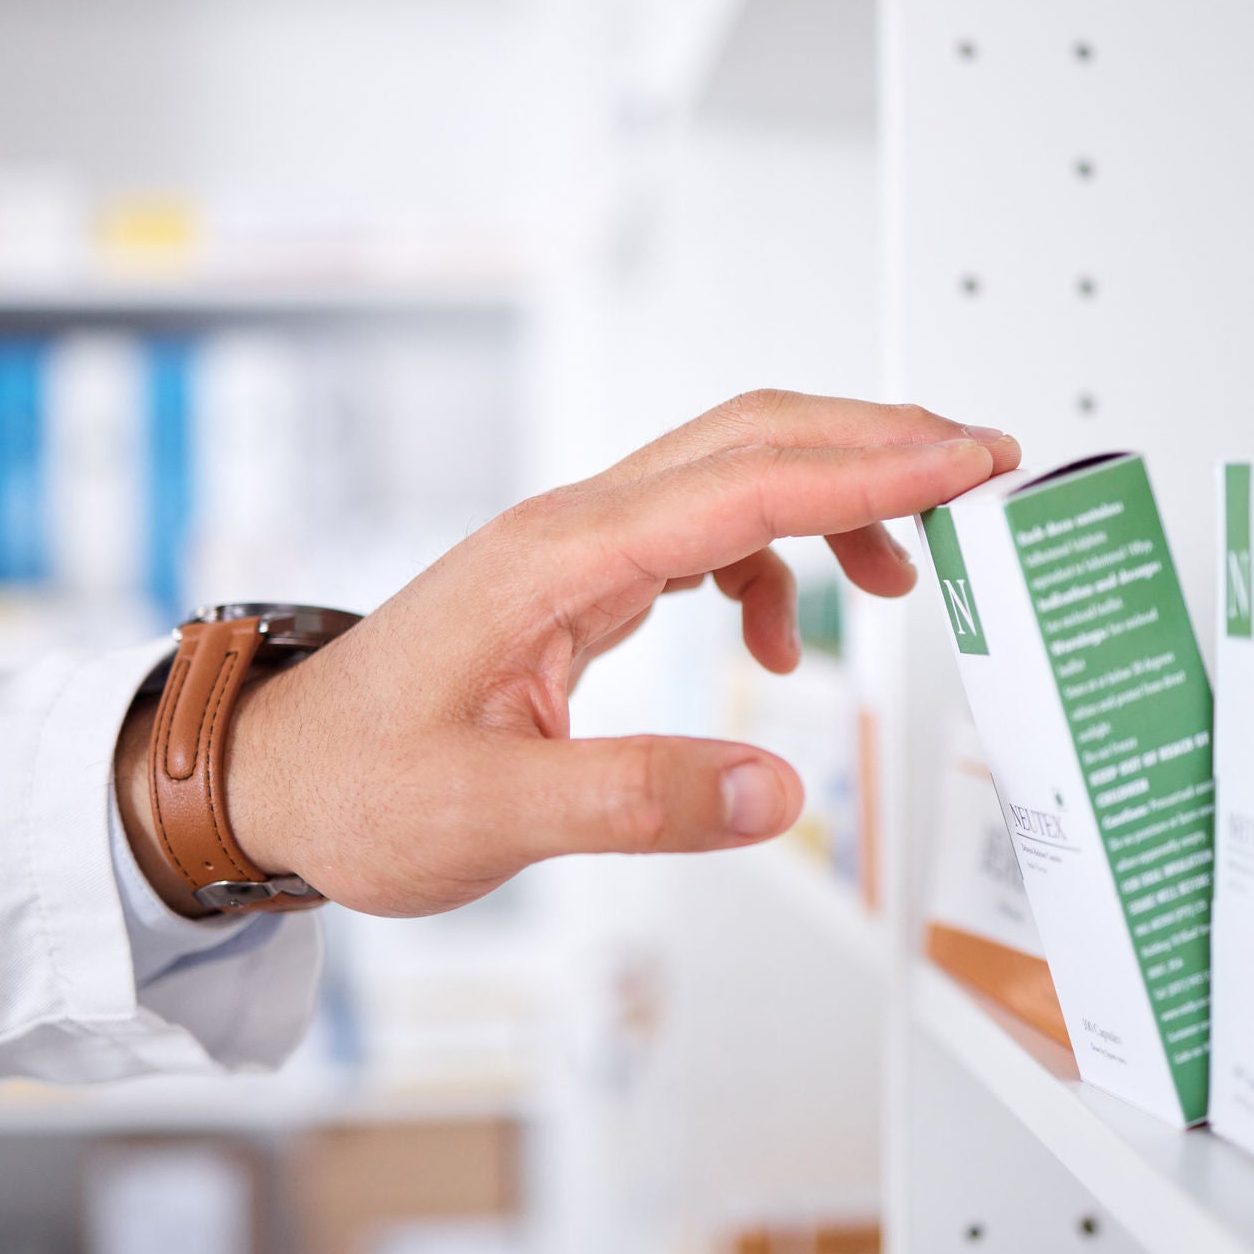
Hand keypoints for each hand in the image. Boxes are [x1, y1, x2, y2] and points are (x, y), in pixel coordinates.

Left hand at [119, 390, 1017, 917]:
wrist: (275, 777)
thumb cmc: (356, 784)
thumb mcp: (491, 814)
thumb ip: (637, 799)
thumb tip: (777, 789)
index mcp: (558, 559)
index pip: (744, 484)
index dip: (868, 471)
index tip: (967, 462)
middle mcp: (572, 531)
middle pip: (749, 439)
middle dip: (873, 446)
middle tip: (979, 472)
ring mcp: (575, 550)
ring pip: (732, 477)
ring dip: (830, 503)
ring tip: (903, 576)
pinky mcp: (577, 583)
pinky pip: (701, 536)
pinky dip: (770, 564)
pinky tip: (782, 638)